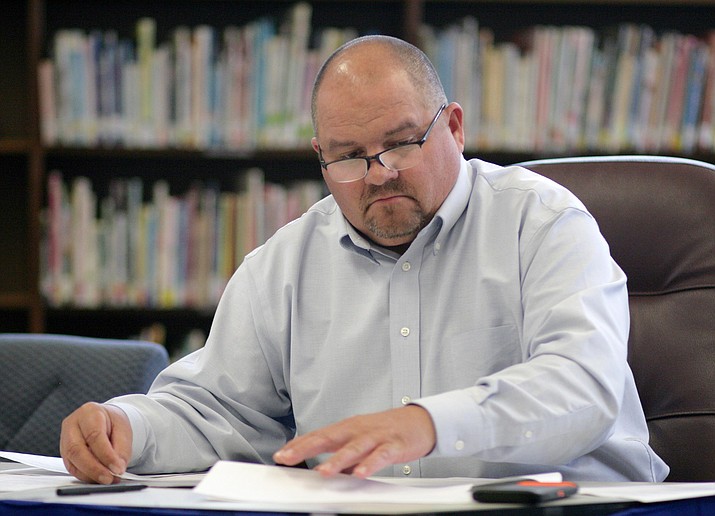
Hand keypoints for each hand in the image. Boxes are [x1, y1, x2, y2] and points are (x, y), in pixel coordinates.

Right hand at [60, 402, 132, 483]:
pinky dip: (86, 476)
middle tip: (110, 478)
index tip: (117, 468)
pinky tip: (98, 478)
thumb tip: (118, 468)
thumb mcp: (123, 429)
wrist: (104, 420)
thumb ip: (121, 449)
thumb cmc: (112, 422)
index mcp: (89, 412)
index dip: (106, 455)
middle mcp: (72, 424)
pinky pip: (72, 468)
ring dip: (90, 474)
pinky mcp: (64, 453)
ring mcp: (64, 439)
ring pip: (72, 460)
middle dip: (95, 468)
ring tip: (107, 479)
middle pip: (77, 449)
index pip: (94, 435)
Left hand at [273, 405, 435, 477]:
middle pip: (329, 438)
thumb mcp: (358, 439)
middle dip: (307, 448)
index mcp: (347, 428)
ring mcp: (375, 436)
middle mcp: (358, 430)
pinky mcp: (393, 445)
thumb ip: (337, 453)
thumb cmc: (386, 431)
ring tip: (324, 472)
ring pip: (354, 448)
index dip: (298, 445)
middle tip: (289, 458)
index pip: (318, 435)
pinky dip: (370, 464)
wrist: (419, 421)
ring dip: (338, 460)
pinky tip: (361, 473)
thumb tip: (316, 467)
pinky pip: (381, 455)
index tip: (280, 455)